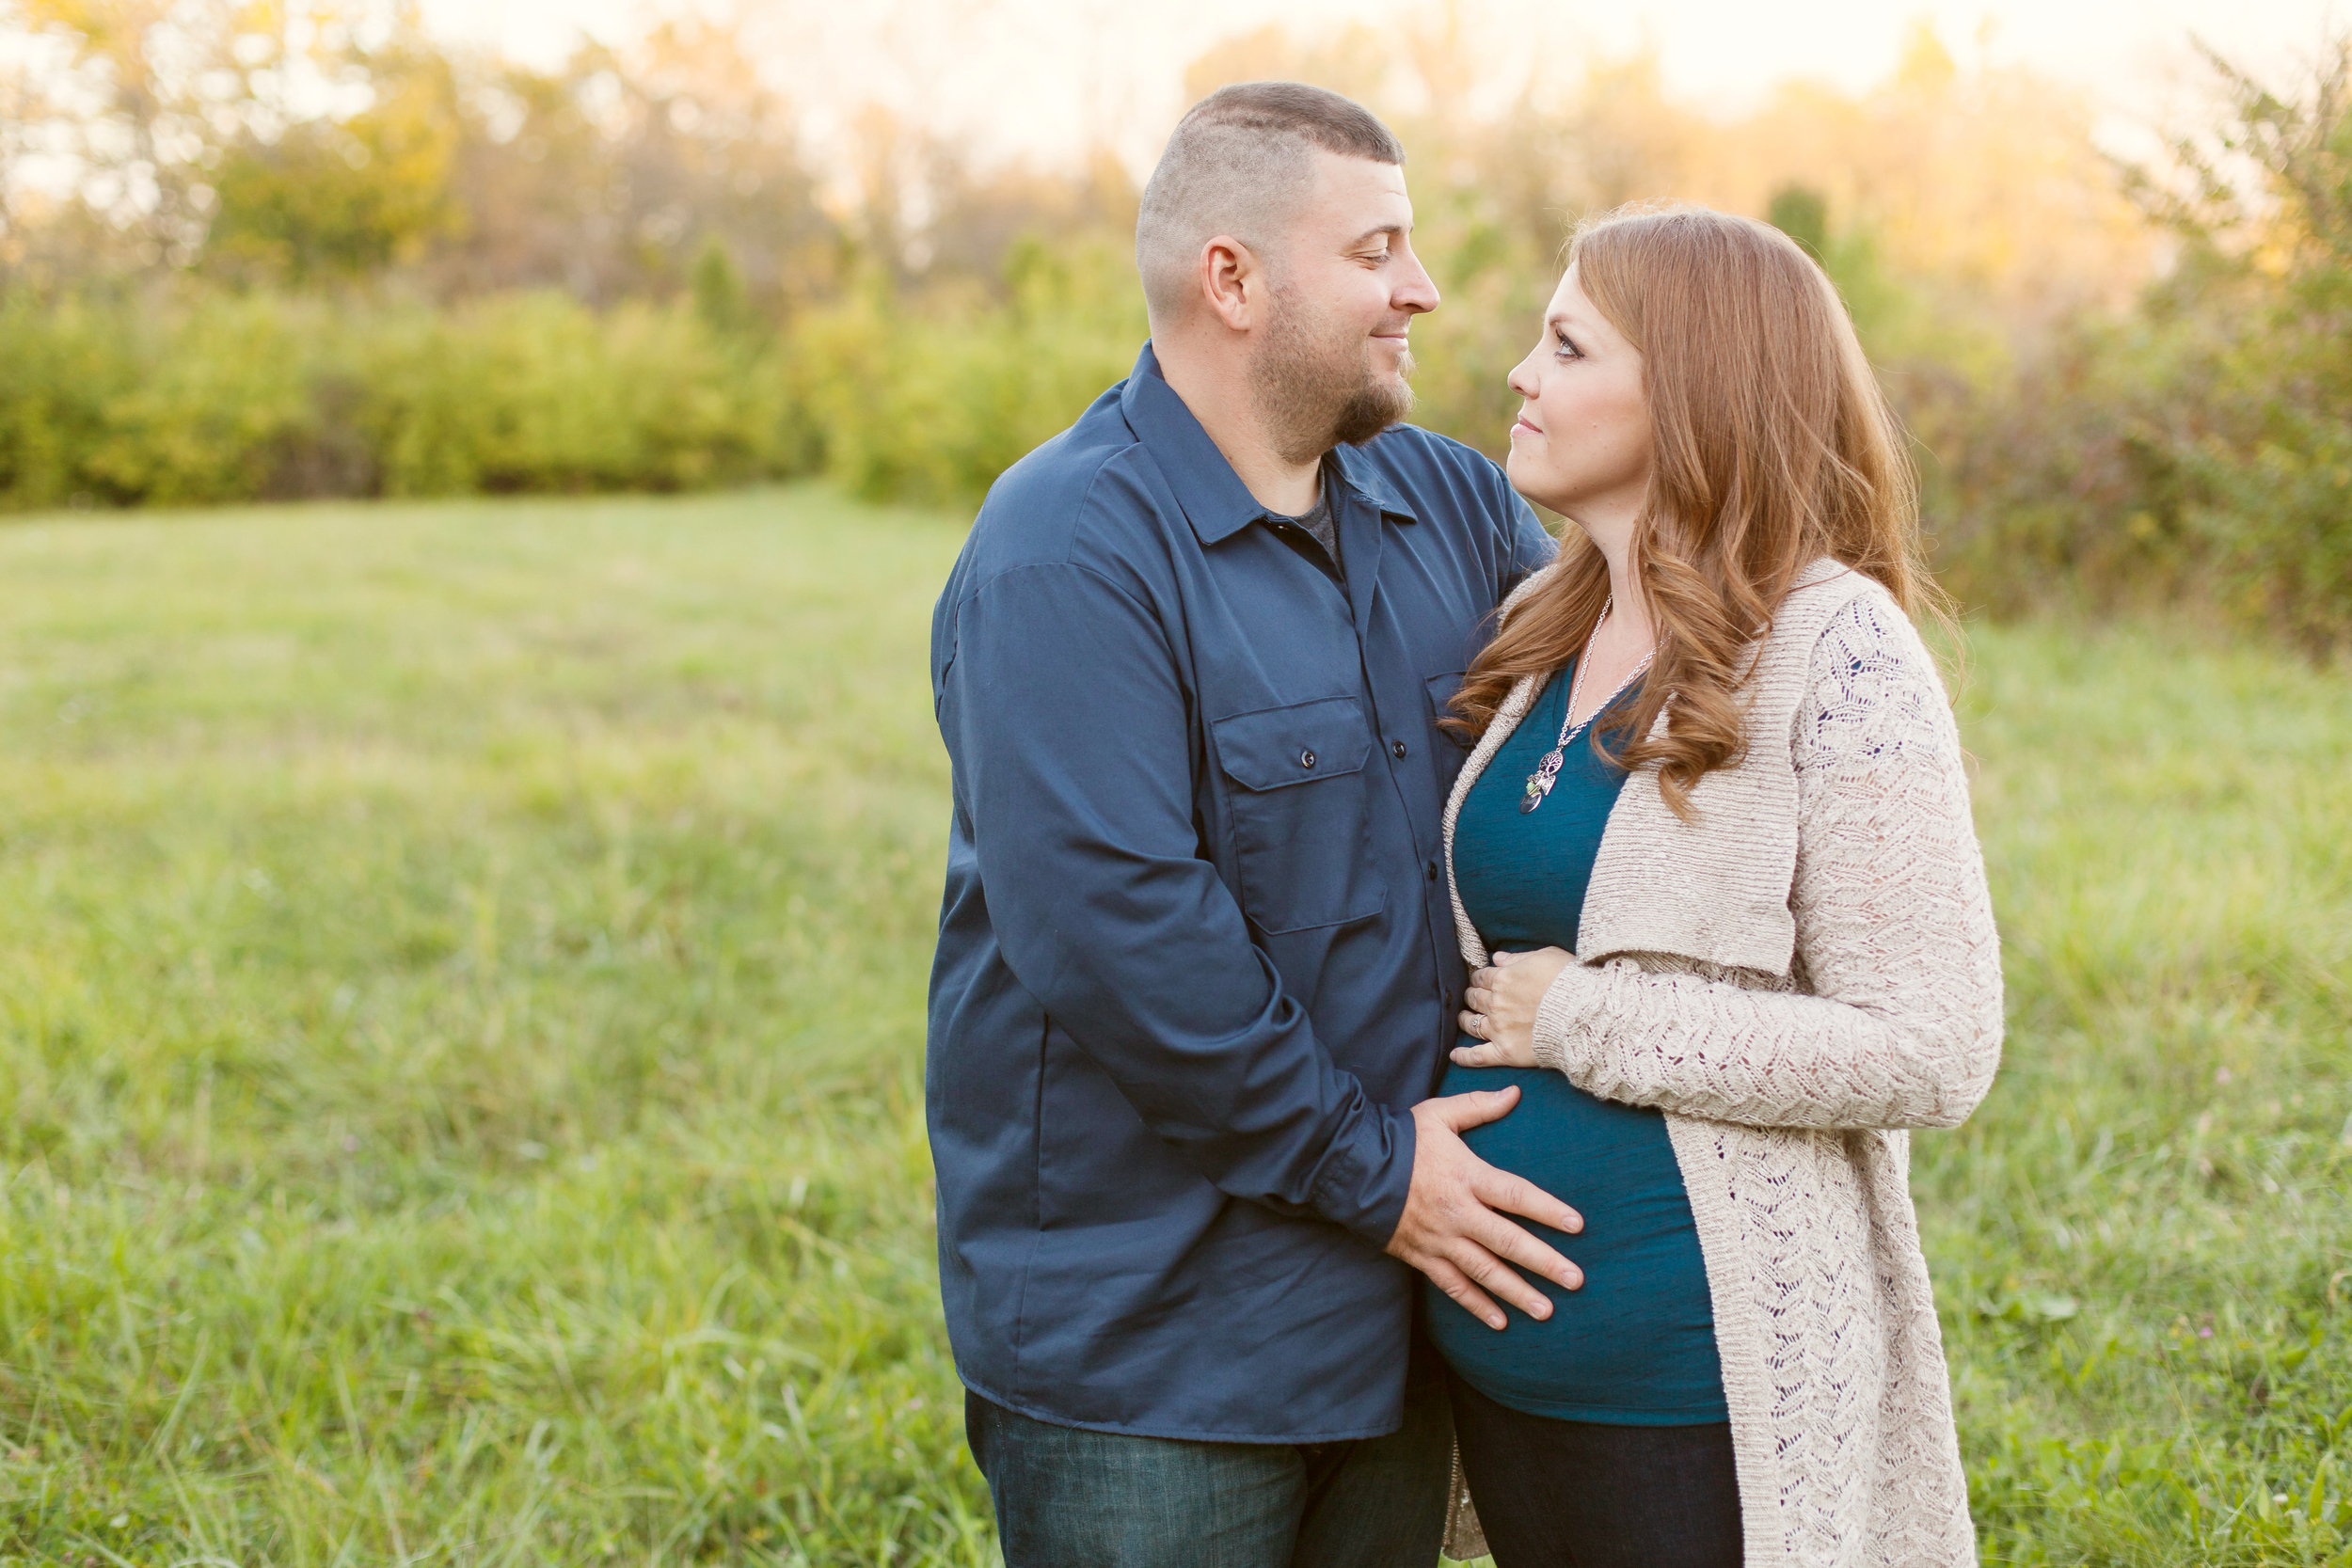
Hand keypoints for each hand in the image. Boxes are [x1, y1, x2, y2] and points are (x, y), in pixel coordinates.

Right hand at [1384, 1086, 1583, 1330]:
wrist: (1353, 1168)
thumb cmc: (1401, 1138)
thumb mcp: (1439, 1115)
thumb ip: (1479, 1106)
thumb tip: (1515, 1092)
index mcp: (1467, 1176)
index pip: (1516, 1195)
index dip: (1548, 1210)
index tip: (1577, 1225)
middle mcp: (1458, 1212)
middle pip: (1507, 1241)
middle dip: (1544, 1263)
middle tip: (1575, 1280)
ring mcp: (1440, 1239)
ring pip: (1484, 1271)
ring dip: (1516, 1293)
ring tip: (1546, 1311)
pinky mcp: (1422, 1256)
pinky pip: (1453, 1286)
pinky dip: (1476, 1305)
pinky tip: (1500, 1323)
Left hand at [1453, 947, 1573, 1068]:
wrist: (1583, 1014)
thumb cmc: (1569, 981)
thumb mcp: (1545, 957)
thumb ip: (1517, 958)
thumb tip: (1497, 958)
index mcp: (1503, 979)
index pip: (1481, 977)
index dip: (1479, 978)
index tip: (1481, 980)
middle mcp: (1496, 1003)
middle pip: (1474, 998)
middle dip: (1472, 996)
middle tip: (1473, 998)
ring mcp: (1498, 1028)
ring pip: (1472, 1024)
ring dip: (1465, 1020)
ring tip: (1464, 1019)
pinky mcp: (1505, 1051)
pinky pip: (1478, 1056)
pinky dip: (1464, 1056)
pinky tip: (1454, 1055)